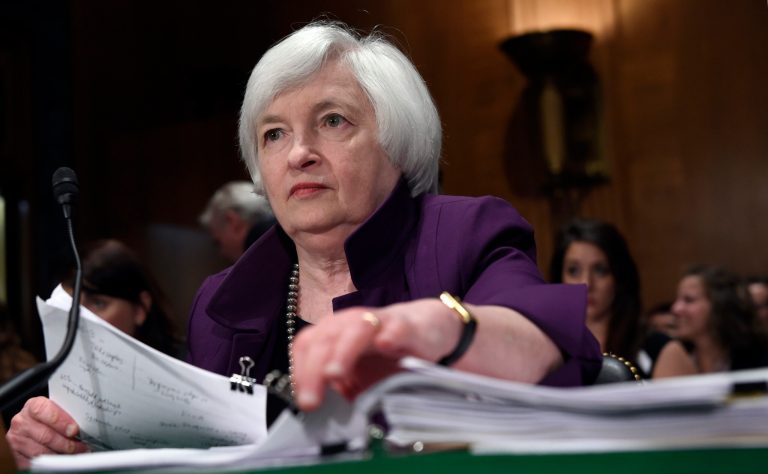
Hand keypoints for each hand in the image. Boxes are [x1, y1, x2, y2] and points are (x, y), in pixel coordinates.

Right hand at [6, 397, 88, 469]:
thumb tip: (86, 424)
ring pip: (41, 452)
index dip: (61, 421)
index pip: (44, 411)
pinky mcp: (16, 456)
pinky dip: (50, 463)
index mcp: (32, 406)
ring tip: (75, 454)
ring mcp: (16, 440)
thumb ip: (66, 415)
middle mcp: (21, 422)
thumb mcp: (55, 409)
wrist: (28, 426)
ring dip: (61, 455)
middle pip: (46, 436)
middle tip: (82, 446)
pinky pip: (35, 463)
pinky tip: (61, 459)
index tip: (75, 430)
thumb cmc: (46, 417)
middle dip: (67, 443)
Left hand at [291, 298, 461, 410]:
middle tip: (311, 402)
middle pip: (326, 338)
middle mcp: (351, 323)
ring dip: (343, 351)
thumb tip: (322, 415)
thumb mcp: (360, 376)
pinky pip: (396, 328)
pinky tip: (385, 346)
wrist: (427, 329)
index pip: (307, 345)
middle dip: (313, 370)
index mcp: (334, 333)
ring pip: (356, 328)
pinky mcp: (407, 326)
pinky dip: (389, 335)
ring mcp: (380, 322)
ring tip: (335, 374)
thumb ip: (340, 390)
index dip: (300, 371)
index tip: (304, 401)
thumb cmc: (387, 354)